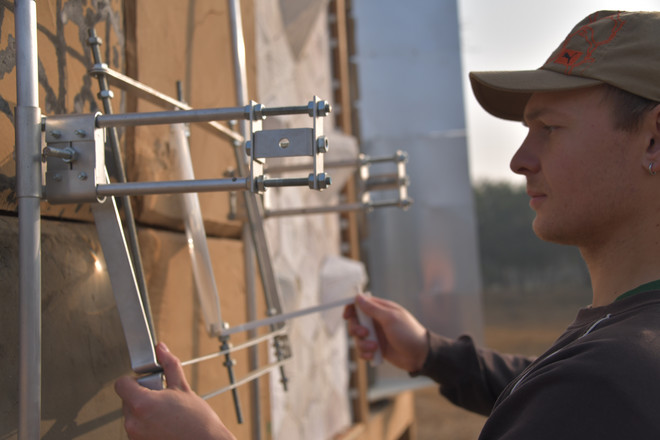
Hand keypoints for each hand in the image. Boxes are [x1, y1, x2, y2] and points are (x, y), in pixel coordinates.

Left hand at [115, 342, 235, 439]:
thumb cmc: (197, 420)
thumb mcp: (183, 387)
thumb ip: (169, 365)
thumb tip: (161, 349)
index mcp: (142, 404)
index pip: (121, 384)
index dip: (132, 380)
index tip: (144, 382)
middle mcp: (134, 422)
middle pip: (127, 400)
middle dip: (142, 396)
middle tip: (162, 399)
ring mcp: (135, 436)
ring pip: (132, 416)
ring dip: (144, 412)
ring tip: (166, 415)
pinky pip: (137, 429)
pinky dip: (147, 426)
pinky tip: (164, 425)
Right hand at [344, 294, 427, 371]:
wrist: (420, 355)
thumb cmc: (408, 332)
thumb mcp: (390, 318)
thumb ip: (373, 309)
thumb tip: (358, 297)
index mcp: (380, 310)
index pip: (360, 304)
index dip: (351, 308)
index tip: (347, 316)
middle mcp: (376, 321)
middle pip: (355, 322)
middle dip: (356, 329)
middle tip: (365, 333)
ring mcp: (375, 335)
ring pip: (357, 338)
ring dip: (362, 344)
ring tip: (374, 348)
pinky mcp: (375, 348)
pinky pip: (362, 350)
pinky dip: (365, 354)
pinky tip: (373, 355)